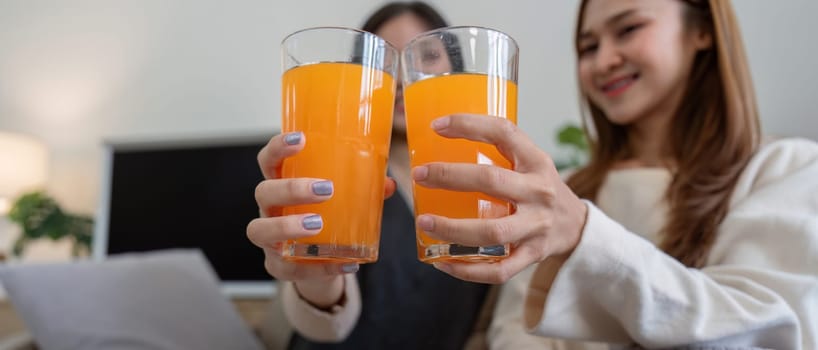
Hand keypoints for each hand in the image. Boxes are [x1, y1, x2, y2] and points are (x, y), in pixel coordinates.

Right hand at [247, 131, 394, 306]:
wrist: (316, 262)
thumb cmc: (326, 219)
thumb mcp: (342, 201)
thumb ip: (364, 190)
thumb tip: (388, 184)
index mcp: (281, 184)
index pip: (268, 160)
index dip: (278, 147)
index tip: (301, 139)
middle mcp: (269, 209)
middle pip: (264, 191)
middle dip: (291, 188)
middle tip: (326, 189)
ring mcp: (268, 239)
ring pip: (259, 230)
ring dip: (287, 226)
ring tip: (317, 224)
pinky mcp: (277, 266)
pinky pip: (288, 268)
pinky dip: (319, 268)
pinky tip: (345, 263)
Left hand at [412, 115, 587, 283]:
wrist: (576, 225)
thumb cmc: (539, 188)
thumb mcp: (530, 161)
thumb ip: (498, 151)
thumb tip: (437, 140)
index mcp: (536, 161)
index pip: (503, 133)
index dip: (469, 125)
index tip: (437, 126)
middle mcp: (539, 191)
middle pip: (491, 181)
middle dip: (449, 177)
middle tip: (419, 175)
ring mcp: (537, 226)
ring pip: (492, 232)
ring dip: (453, 228)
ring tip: (424, 222)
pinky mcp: (533, 255)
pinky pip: (499, 269)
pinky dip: (467, 270)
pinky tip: (442, 262)